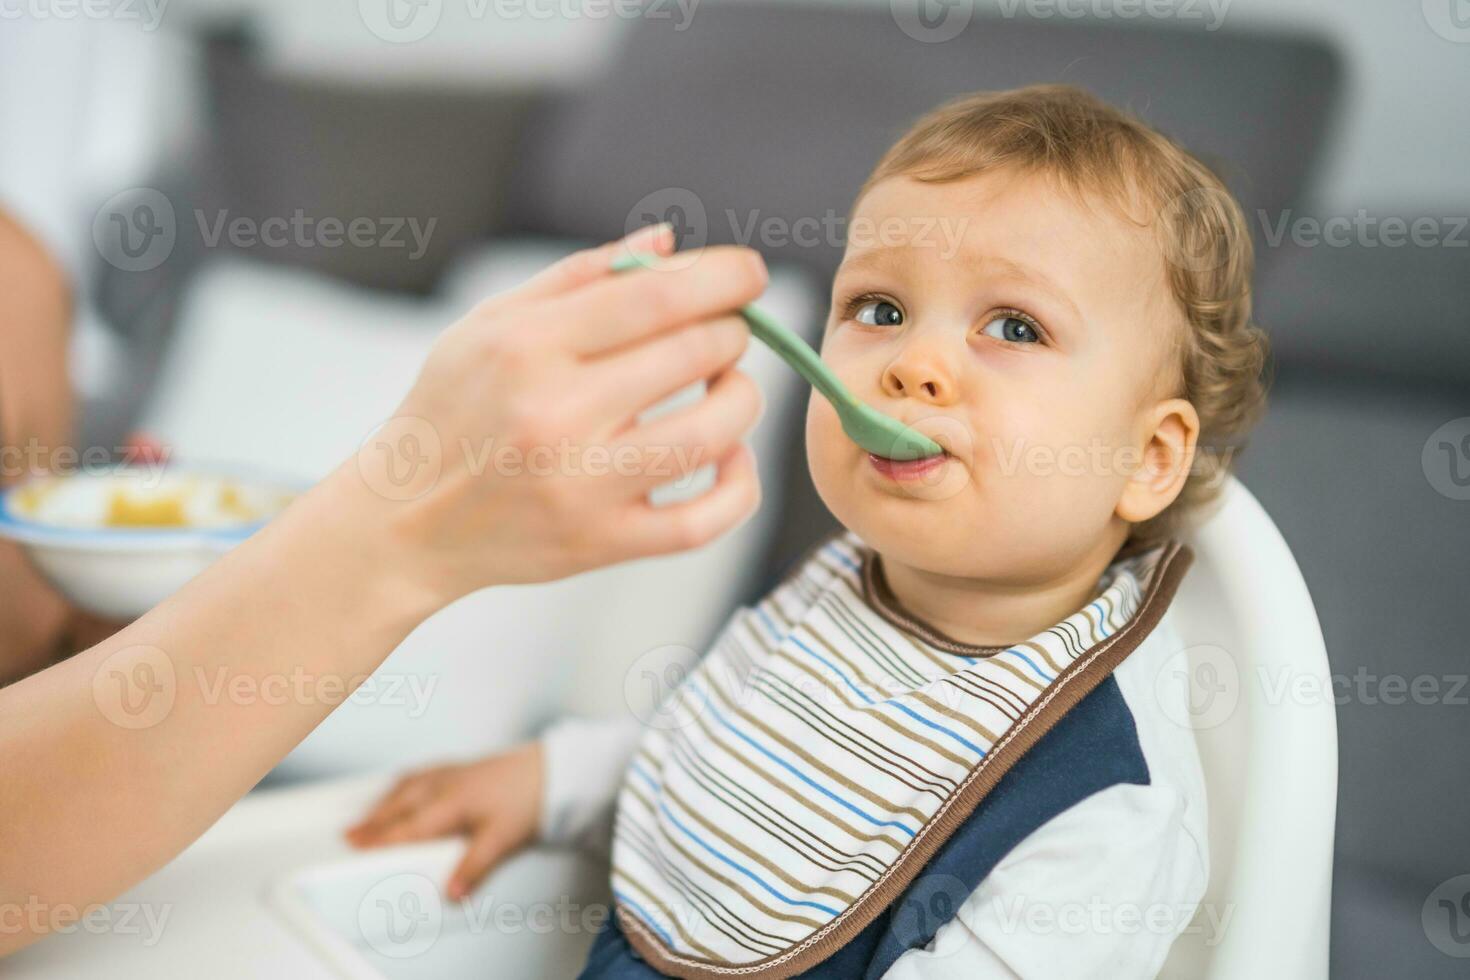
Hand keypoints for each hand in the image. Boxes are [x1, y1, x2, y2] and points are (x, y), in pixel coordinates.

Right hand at [343, 224, 767, 605]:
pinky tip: (731, 456)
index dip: (723, 277)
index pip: (657, 296)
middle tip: (725, 331)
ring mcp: (584, 485)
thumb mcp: (492, 323)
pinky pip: (704, 519)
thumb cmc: (454, 409)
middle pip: (696, 354)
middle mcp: (558, 414)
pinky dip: (739, 484)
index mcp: (530, 346)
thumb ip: (581, 276)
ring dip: (742, 397)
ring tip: (726, 386)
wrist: (404, 520)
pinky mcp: (603, 543)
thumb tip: (668, 241)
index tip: (748, 274)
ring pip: (715, 432)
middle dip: (731, 331)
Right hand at [346, 742, 543, 899]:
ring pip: (406, 787)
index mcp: (449, 802)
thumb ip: (474, 867)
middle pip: (398, 805)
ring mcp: (450, 773)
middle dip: (372, 821)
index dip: (380, 839)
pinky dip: (402, 785)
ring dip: (384, 802)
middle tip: (348, 836)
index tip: (355, 847)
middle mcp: (443, 784)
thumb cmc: (527, 798)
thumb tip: (452, 892)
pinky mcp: (458, 767)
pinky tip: (402, 789)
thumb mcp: (501, 839)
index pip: (406, 826)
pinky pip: (419, 774)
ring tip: (366, 817)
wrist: (549, 770)